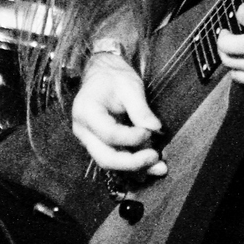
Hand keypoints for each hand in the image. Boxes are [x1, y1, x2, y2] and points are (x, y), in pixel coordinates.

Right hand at [71, 52, 166, 175]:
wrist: (101, 75)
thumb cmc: (113, 77)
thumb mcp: (129, 86)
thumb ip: (140, 109)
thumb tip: (155, 128)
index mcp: (86, 112)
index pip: (108, 134)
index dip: (131, 137)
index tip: (151, 131)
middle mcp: (84, 131)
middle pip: (105, 158)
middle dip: (133, 162)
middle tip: (155, 157)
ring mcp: (90, 141)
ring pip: (111, 163)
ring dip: (136, 168)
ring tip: (160, 167)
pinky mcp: (100, 145)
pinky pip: (115, 159)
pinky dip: (134, 165)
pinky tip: (152, 167)